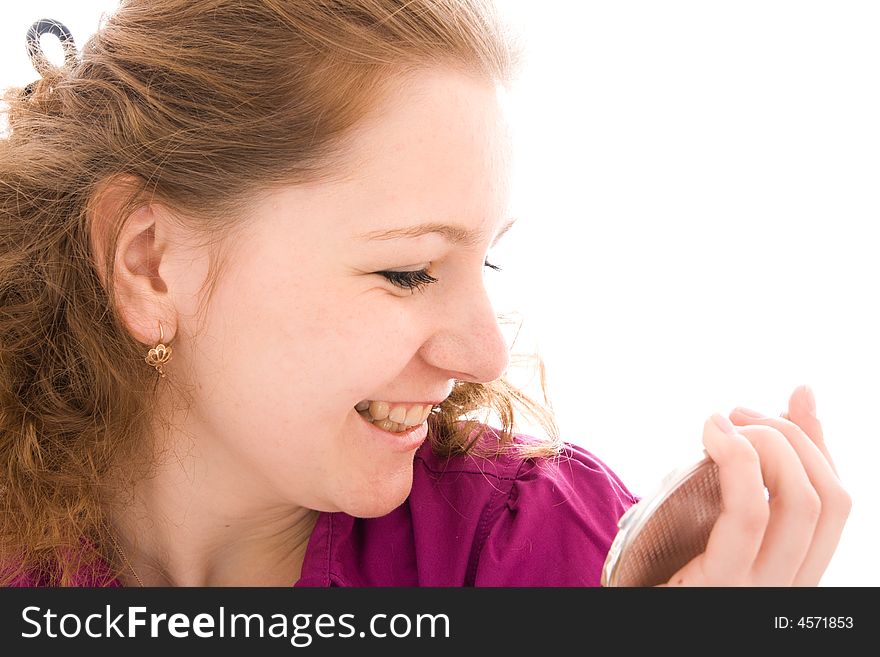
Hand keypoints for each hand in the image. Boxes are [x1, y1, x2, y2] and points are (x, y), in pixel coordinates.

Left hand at [661, 385, 850, 585]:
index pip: (834, 500)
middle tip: (738, 414)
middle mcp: (789, 586)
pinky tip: (713, 434)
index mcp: (791, 569)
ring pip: (803, 502)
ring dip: (768, 442)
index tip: (796, 396)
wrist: (623, 614)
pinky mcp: (723, 586)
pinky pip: (749, 516)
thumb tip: (775, 407)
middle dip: (791, 435)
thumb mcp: (702, 509)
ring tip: (720, 423)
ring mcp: (761, 592)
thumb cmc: (655, 563)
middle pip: (828, 497)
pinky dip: (738, 461)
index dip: (821, 441)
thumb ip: (737, 473)